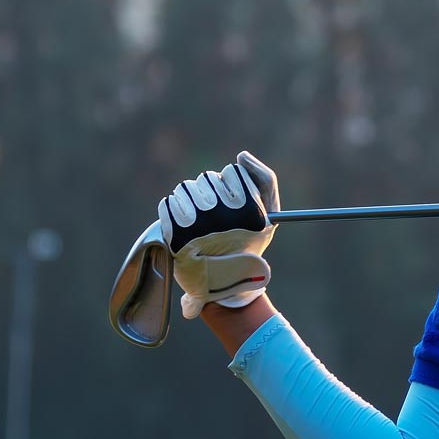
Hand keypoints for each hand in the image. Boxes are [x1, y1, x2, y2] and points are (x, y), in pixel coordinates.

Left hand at [158, 151, 280, 318]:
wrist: (223, 283)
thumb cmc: (247, 246)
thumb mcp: (269, 216)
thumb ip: (264, 179)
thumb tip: (241, 155)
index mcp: (249, 210)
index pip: (233, 172)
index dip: (233, 187)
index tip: (234, 206)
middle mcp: (224, 215)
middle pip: (208, 178)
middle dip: (210, 194)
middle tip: (214, 218)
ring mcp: (198, 223)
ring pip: (187, 188)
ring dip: (191, 200)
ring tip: (198, 222)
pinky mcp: (175, 232)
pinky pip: (169, 203)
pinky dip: (173, 212)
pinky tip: (183, 226)